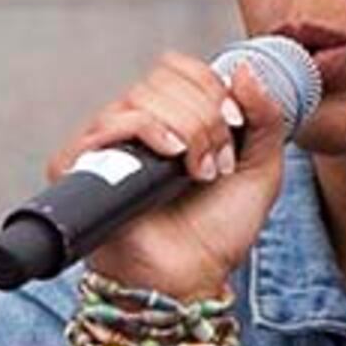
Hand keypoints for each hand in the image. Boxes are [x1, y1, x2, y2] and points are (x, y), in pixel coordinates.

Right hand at [55, 51, 293, 297]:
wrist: (191, 276)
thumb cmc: (218, 232)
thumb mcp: (260, 169)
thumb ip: (265, 117)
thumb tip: (245, 69)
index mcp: (171, 120)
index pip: (180, 68)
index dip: (213, 88)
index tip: (236, 126)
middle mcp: (134, 126)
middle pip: (165, 79)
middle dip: (207, 118)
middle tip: (217, 164)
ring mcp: (106, 143)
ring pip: (145, 97)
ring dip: (189, 131)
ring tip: (199, 173)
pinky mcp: (80, 163)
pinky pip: (115, 121)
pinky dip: (152, 131)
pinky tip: (173, 159)